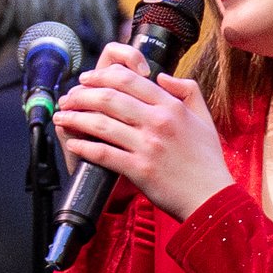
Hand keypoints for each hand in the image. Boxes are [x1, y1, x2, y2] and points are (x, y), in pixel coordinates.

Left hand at [51, 40, 232, 220]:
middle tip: (67, 97)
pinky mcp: (139, 169)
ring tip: (61, 117)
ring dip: (76, 118)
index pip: (129, 80)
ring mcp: (148, 145)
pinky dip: (84, 146)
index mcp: (172, 107)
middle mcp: (159, 122)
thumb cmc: (206, 160)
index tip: (86, 79)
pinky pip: (104, 153)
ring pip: (102, 124)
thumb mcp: (204, 117)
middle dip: (82, 95)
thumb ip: (187, 90)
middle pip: (109, 98)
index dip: (102, 76)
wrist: (211, 197)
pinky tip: (72, 142)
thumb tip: (161, 76)